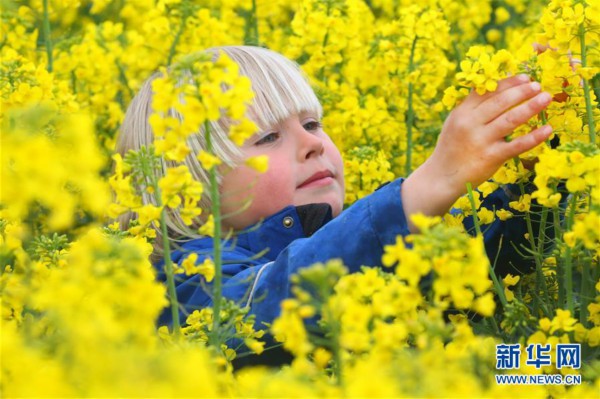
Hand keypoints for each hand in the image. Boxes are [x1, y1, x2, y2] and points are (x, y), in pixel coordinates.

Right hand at [401, 75, 552, 231]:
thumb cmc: (452, 147)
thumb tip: (499, 89)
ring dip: (531, 107)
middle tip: (538, 85)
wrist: (442, 176)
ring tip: (546, 98)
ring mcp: (481, 141)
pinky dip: (534, 137)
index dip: (508, 83)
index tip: (524, 77)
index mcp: (462, 112)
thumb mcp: (455, 123)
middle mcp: (470, 124)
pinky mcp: (491, 157)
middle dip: (522, 91)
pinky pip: (517, 145)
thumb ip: (472, 107)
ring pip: (510, 120)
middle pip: (500, 102)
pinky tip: (547, 129)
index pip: (487, 91)